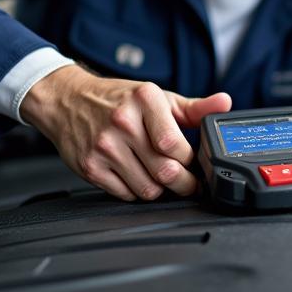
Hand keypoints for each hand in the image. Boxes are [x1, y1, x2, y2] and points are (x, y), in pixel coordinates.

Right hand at [20, 65, 231, 200]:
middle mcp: (123, 122)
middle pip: (165, 171)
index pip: (176, 144)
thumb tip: (224, 103)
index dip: (191, 161)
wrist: (66, 100)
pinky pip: (125, 194)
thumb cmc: (116, 99)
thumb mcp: (157, 97)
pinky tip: (137, 177)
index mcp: (144, 100)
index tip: (197, 165)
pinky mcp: (90, 166)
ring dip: (161, 190)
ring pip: (148, 189)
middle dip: (184, 184)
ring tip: (162, 178)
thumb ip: (193, 107)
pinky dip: (136, 191)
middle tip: (189, 183)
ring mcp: (104, 146)